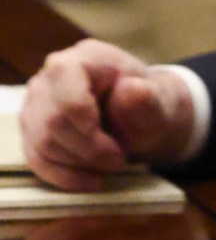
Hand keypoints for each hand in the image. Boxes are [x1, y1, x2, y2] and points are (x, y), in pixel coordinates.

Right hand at [19, 40, 195, 190]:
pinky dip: (63, 176)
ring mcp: (36, 102)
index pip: (68, 93)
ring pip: (42, 143)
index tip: (115, 148)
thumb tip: (132, 89)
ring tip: (109, 166)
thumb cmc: (150, 105)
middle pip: (53, 122)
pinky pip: (35, 158)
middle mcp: (50, 76)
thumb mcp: (160, 103)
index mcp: (84, 58)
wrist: (142, 116)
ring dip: (79, 164)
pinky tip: (90, 182)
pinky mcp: (32, 127)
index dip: (86, 125)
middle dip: (89, 151)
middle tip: (119, 162)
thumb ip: (149, 99)